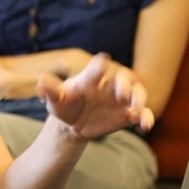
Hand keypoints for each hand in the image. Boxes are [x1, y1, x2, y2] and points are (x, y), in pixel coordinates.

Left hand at [37, 53, 153, 140]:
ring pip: (137, 92)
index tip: (102, 62)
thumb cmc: (64, 105)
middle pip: (124, 77)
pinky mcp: (127, 114)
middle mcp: (108, 86)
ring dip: (139, 98)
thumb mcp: (55, 100)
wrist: (72, 123)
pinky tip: (145, 126)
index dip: (99, 66)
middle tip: (122, 95)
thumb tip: (42, 82)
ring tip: (135, 109)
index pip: (96, 69)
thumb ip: (51, 91)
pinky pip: (142, 113)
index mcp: (90, 79)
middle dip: (124, 84)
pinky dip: (146, 117)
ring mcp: (120, 99)